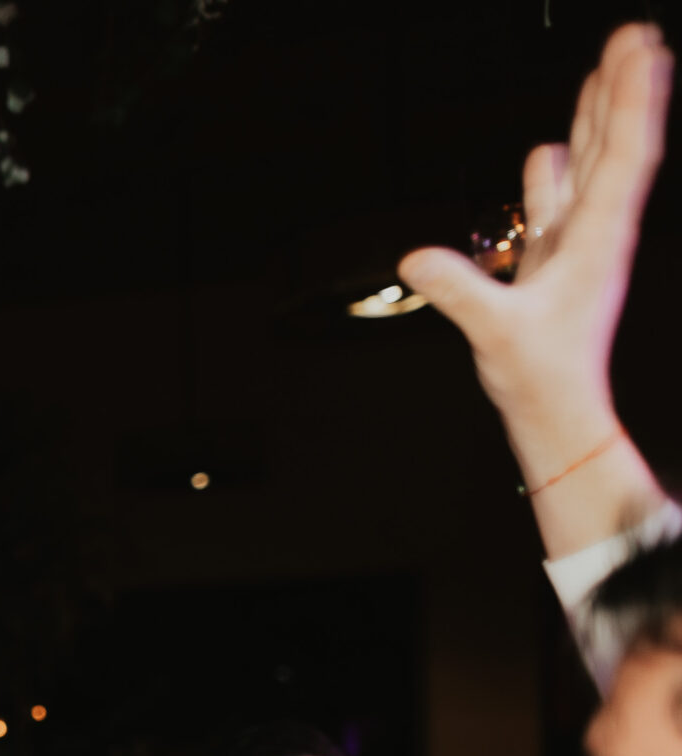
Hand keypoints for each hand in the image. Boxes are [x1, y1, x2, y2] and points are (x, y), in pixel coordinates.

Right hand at [399, 25, 668, 507]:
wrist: (555, 413)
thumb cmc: (539, 377)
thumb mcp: (495, 332)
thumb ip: (459, 291)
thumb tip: (416, 258)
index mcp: (596, 240)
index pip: (622, 156)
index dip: (632, 100)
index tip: (644, 51)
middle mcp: (594, 234)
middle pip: (614, 147)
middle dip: (624, 91)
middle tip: (636, 36)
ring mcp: (574, 247)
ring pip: (590, 168)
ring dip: (597, 119)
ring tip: (607, 73)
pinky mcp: (552, 264)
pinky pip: (557, 203)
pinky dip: (556, 170)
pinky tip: (548, 149)